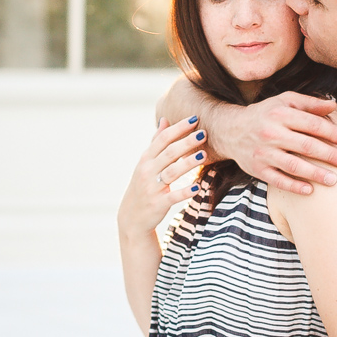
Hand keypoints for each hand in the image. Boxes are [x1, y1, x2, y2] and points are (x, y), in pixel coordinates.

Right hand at [118, 116, 206, 236]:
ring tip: (204, 154)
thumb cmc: (143, 185)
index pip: (163, 139)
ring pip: (172, 172)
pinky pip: (173, 196)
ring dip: (188, 163)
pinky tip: (197, 187)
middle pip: (169, 153)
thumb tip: (164, 119)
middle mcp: (147, 171)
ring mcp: (152, 188)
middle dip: (186, 142)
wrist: (132, 217)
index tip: (194, 119)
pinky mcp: (158, 204)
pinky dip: (185, 192)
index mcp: (146, 159)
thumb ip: (156, 142)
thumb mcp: (146, 163)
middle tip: (203, 133)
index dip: (178, 128)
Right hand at [215, 92, 336, 194]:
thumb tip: (334, 106)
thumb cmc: (264, 114)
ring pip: (294, 165)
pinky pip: (278, 180)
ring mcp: (263, 152)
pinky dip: (295, 186)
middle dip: (329, 155)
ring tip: (334, 180)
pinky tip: (310, 190)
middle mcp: (270, 132)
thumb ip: (308, 103)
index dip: (332, 133)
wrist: (230, 130)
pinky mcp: (257, 169)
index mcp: (279, 113)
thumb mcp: (283, 101)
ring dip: (316, 174)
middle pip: (306, 146)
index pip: (311, 124)